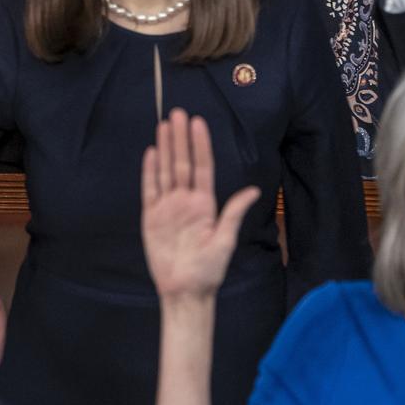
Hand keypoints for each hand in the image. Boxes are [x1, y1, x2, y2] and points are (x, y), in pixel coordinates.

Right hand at [141, 109, 260, 302]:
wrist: (185, 291)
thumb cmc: (209, 270)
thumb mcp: (225, 242)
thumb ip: (233, 213)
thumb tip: (254, 191)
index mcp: (205, 205)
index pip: (203, 167)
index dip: (200, 145)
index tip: (198, 123)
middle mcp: (186, 201)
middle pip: (182, 163)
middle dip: (181, 138)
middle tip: (178, 113)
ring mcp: (168, 207)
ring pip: (166, 170)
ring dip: (165, 147)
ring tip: (164, 125)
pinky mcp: (151, 216)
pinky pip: (150, 189)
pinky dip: (150, 171)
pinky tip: (152, 153)